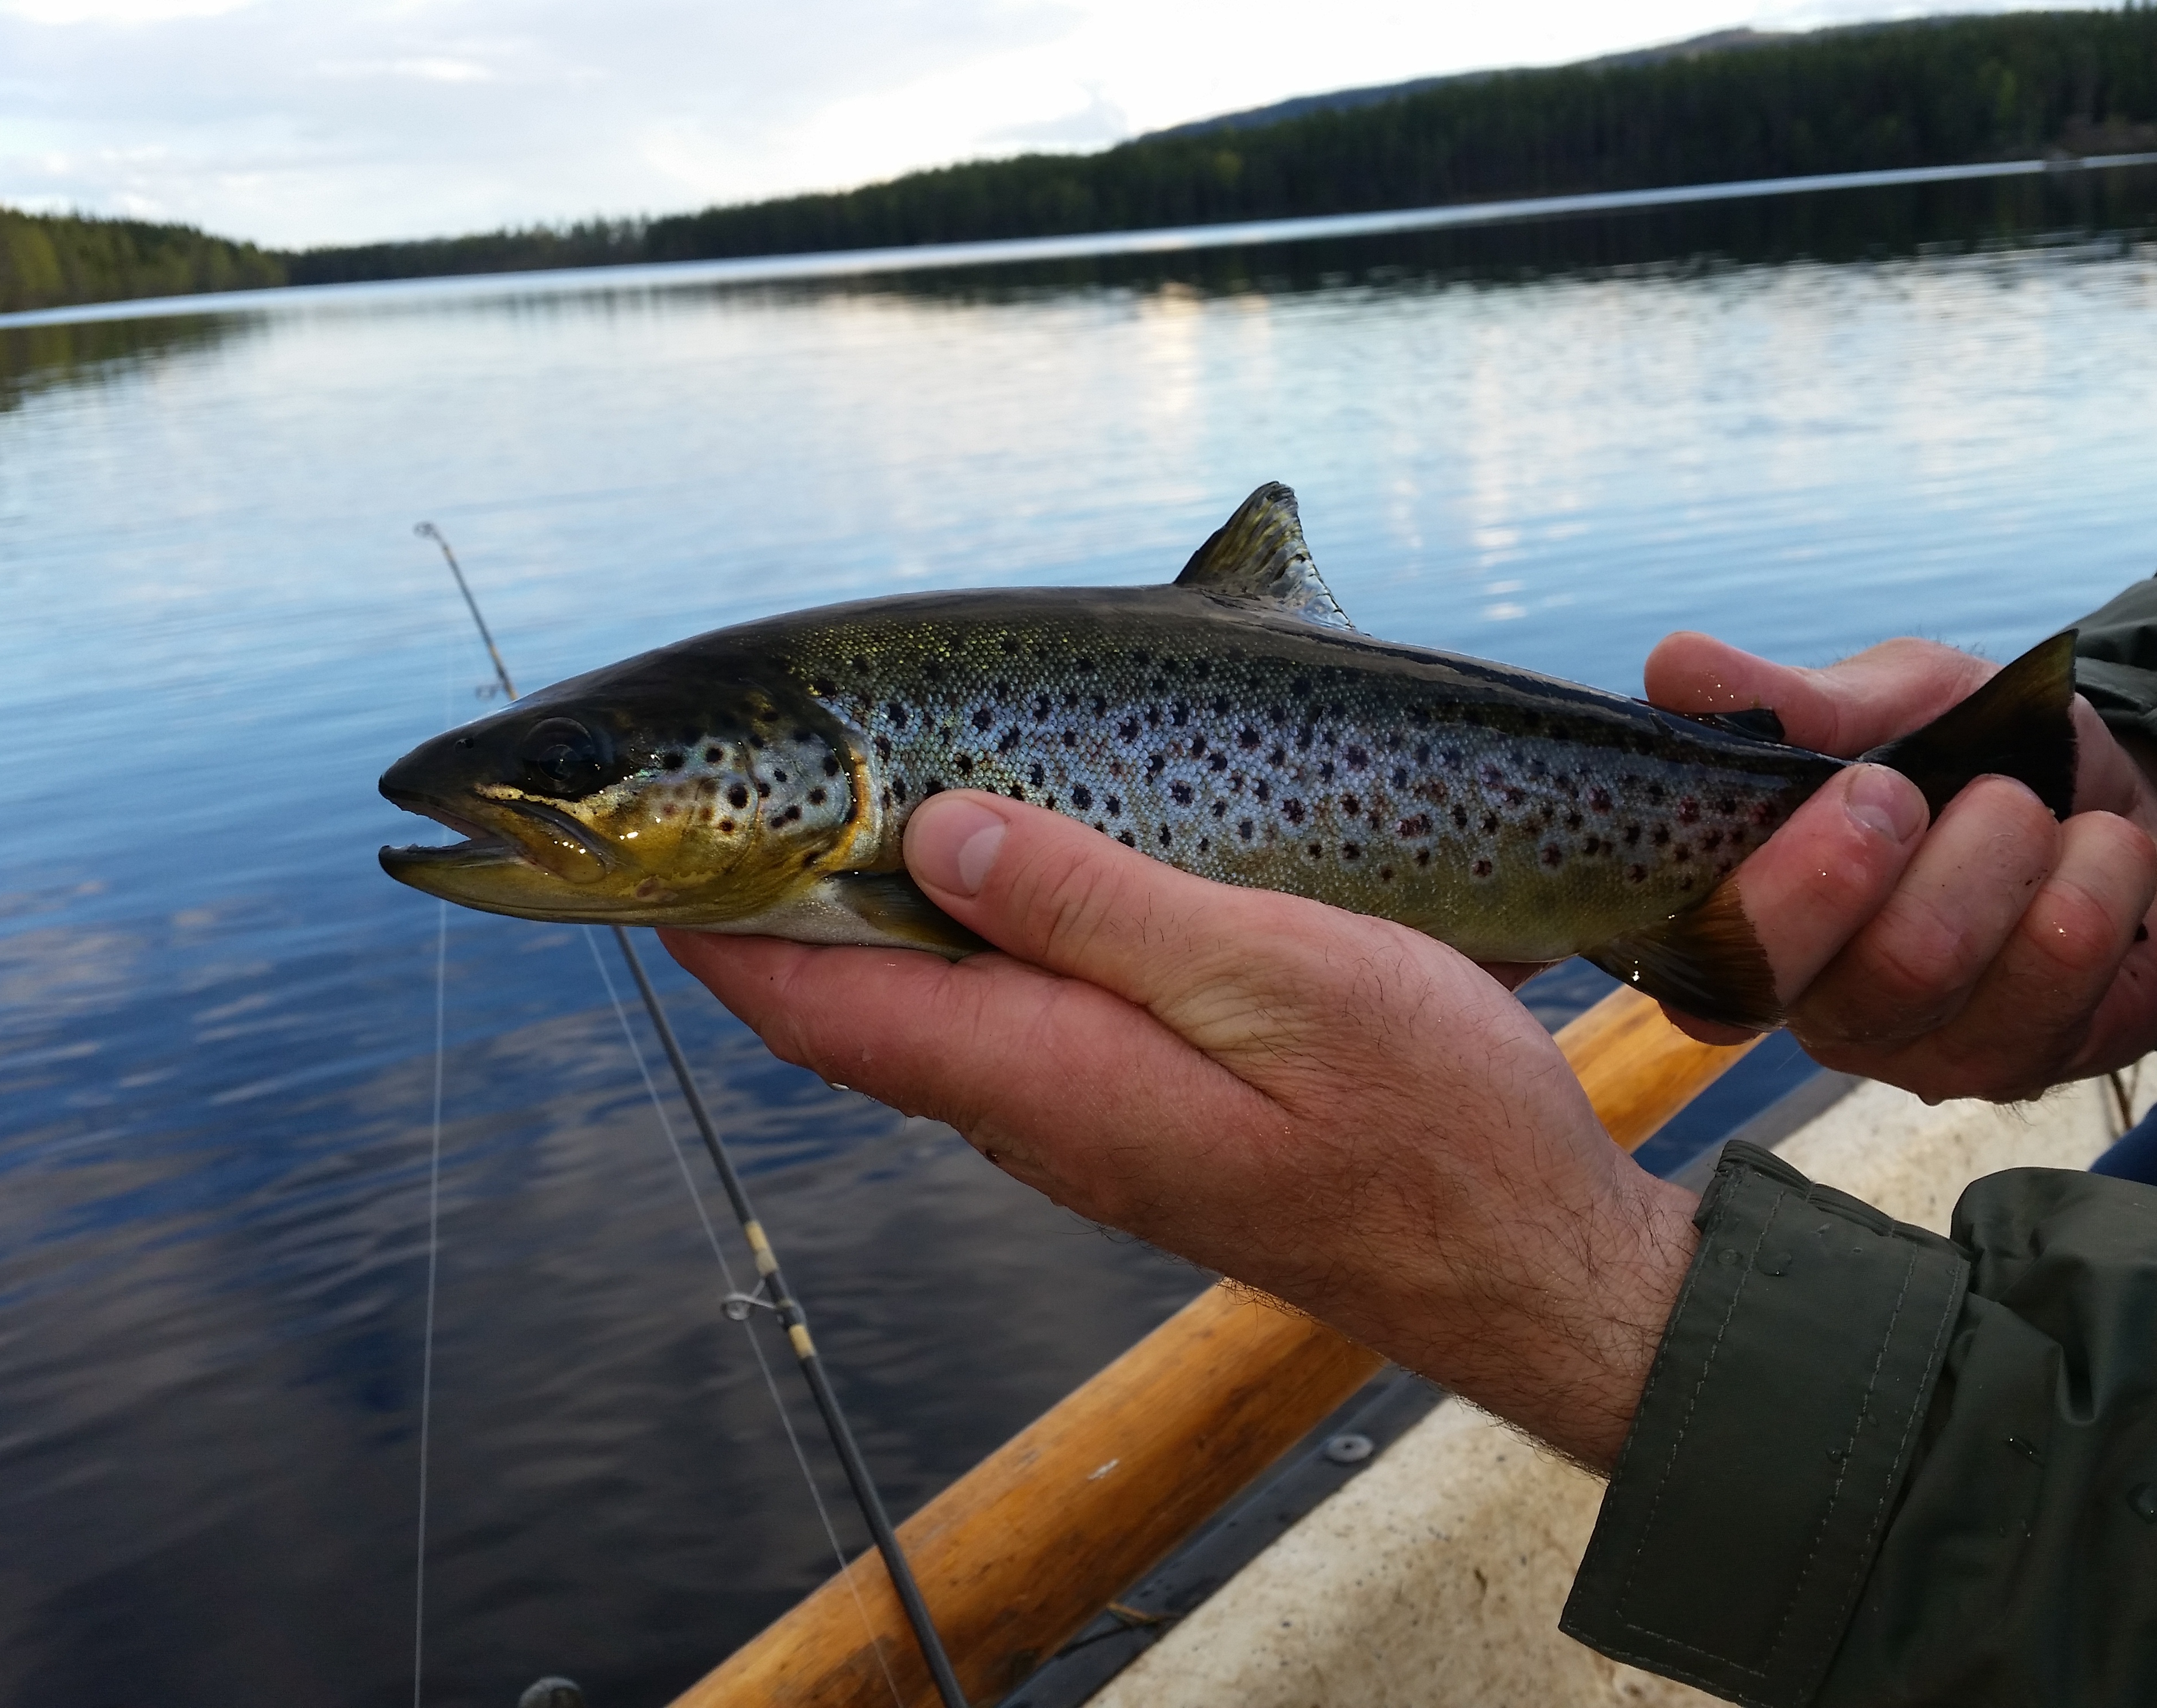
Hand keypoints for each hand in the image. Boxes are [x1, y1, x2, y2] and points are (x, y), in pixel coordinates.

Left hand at [666, 792, 1697, 1469]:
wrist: (1528, 1267)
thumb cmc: (1434, 1127)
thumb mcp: (1279, 976)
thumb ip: (1099, 906)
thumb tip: (936, 837)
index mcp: (1050, 1081)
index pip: (818, 1002)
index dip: (709, 920)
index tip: (628, 840)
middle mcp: (1039, 1119)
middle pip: (852, 1006)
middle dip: (770, 905)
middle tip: (716, 795)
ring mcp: (1090, 1131)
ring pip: (930, 1013)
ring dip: (871, 918)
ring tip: (839, 809)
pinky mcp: (1143, 1126)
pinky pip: (1011, 1029)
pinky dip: (970, 946)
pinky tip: (1002, 883)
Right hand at [1644, 633, 2156, 1101]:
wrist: (2125, 801)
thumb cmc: (1976, 754)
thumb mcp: (1893, 699)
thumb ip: (1792, 702)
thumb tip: (1674, 668)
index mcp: (1742, 918)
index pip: (1705, 952)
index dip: (1777, 884)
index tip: (1863, 788)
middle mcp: (1807, 1006)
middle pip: (1817, 981)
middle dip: (1909, 862)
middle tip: (1954, 788)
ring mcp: (1908, 1053)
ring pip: (1929, 971)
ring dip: (2010, 850)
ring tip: (2031, 807)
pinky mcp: (2012, 1071)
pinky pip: (2053, 979)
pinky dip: (2098, 877)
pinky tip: (2095, 855)